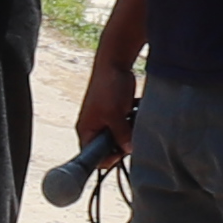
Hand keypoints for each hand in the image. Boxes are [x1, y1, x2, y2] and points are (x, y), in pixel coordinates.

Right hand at [71, 41, 136, 158]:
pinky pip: (125, 126)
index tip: (123, 152)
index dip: (109, 158)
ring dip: (130, 132)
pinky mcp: (116, 113)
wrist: (115, 64)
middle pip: (109, 148)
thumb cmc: (107, 87)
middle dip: (122, 143)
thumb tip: (129, 150)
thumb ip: (121, 135)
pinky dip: (133, 122)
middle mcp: (94, 128)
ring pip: (120, 137)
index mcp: (86, 130)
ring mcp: (105, 120)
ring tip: (133, 121)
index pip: (94, 156)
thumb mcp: (114, 115)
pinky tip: (135, 114)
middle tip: (131, 136)